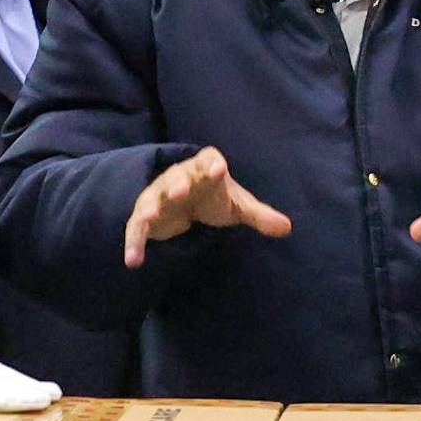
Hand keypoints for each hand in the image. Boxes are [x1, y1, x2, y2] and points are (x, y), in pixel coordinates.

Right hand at [123, 146, 292, 267]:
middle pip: (177, 176)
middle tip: (180, 191)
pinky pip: (137, 227)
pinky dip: (134, 242)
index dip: (213, 164)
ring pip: (151, 199)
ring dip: (149, 208)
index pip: (209, 159)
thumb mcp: (238, 206)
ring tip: (145, 219)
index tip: (219, 170)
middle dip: (178, 183)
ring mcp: (159, 195)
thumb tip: (287, 227)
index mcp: (205, 168)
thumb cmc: (214, 196)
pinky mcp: (145, 215)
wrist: (188, 199)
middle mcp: (179, 177)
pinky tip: (133, 261)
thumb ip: (260, 215)